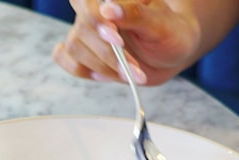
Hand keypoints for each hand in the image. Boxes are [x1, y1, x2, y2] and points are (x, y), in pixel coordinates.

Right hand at [52, 0, 200, 85]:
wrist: (173, 52)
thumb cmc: (170, 33)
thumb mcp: (161, 24)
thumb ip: (136, 14)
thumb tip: (108, 9)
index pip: (85, 1)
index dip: (95, 20)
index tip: (116, 40)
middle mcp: (95, 10)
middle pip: (81, 28)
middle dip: (107, 53)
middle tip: (134, 67)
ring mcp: (87, 31)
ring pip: (74, 47)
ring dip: (102, 66)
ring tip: (130, 74)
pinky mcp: (84, 52)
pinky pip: (65, 59)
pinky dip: (84, 71)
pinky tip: (108, 74)